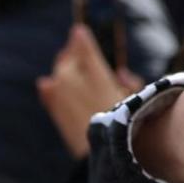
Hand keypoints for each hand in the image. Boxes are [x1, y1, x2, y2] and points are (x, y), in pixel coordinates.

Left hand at [38, 26, 141, 158]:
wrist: (103, 152)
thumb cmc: (127, 124)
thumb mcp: (136, 99)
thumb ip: (129, 82)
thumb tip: (120, 73)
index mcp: (93, 70)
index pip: (83, 45)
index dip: (81, 36)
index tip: (79, 30)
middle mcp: (71, 76)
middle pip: (67, 56)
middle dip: (72, 51)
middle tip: (74, 46)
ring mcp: (58, 91)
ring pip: (59, 70)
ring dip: (63, 66)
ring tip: (67, 63)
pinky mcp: (54, 107)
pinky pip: (48, 89)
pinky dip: (50, 86)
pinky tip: (48, 83)